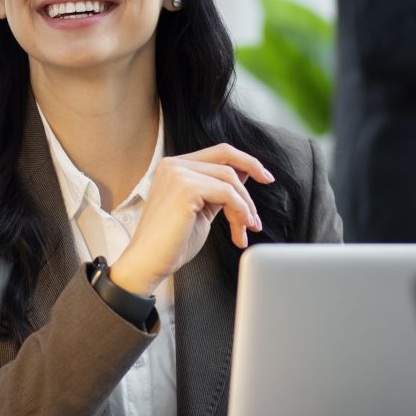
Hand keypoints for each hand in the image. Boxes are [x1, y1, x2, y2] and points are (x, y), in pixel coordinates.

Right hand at [109, 143, 273, 295]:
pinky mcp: (185, 188)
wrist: (148, 263)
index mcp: (175, 166)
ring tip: (244, 232)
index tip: (266, 177)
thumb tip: (245, 174)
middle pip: (228, 162)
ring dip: (245, 208)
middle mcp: (174, 164)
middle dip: (249, 191)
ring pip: (230, 180)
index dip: (247, 161)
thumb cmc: (172, 243)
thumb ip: (218, 190)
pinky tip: (238, 232)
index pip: (220, 152)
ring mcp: (178, 174)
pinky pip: (227, 194)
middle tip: (256, 219)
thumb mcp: (201, 210)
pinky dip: (239, 212)